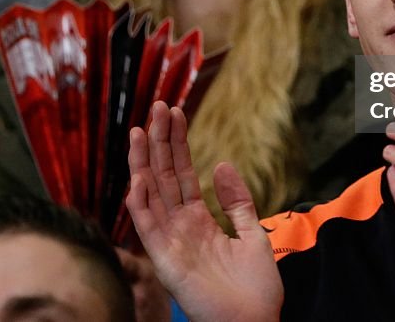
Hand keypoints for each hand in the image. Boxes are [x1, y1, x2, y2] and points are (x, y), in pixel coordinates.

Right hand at [126, 102, 281, 321]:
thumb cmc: (255, 287)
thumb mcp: (252, 234)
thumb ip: (237, 201)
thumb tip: (223, 164)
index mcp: (198, 220)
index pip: (182, 173)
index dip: (177, 143)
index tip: (174, 112)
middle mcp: (179, 226)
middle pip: (164, 176)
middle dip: (159, 142)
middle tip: (157, 107)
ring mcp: (169, 241)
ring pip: (150, 194)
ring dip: (143, 163)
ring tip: (140, 131)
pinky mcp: (165, 260)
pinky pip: (147, 227)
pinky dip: (140, 203)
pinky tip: (139, 177)